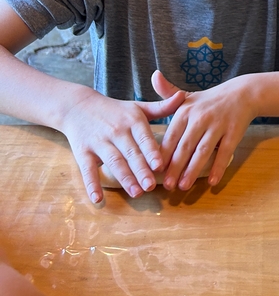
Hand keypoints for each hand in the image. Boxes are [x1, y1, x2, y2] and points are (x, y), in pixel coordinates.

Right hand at [59, 89, 184, 202]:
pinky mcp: (83, 152)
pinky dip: (91, 185)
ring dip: (124, 178)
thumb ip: (162, 107)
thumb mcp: (138, 107)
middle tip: (151, 186)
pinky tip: (98, 199)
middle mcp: (116, 132)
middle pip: (130, 154)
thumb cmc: (116, 110)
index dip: (151, 152)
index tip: (160, 166)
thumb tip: (183, 96)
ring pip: (113, 162)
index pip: (143, 138)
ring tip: (136, 193)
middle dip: (140, 170)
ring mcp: (99, 142)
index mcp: (132, 121)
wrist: (78, 106)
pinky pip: (87, 170)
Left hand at [152, 72, 252, 190]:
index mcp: (185, 111)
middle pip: (185, 146)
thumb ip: (167, 92)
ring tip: (184, 186)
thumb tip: (154, 75)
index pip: (171, 136)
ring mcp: (218, 125)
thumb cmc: (209, 100)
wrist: (242, 93)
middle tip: (168, 186)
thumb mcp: (188, 95)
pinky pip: (224, 153)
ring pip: (203, 151)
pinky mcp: (234, 132)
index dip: (162, 155)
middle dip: (175, 167)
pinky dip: (218, 167)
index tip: (154, 171)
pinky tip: (212, 181)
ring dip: (192, 170)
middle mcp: (200, 118)